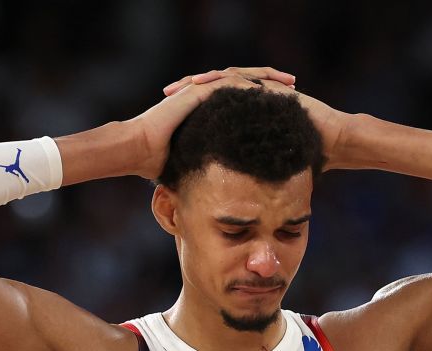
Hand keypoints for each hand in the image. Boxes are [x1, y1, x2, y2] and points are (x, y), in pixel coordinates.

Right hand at [129, 66, 295, 179]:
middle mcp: (205, 94)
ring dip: (265, 79)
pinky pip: (227, 83)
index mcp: (207, 108)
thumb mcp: (193, 163)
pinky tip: (265, 88)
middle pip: (245, 82)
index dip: (264, 99)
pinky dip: (247, 84)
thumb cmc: (158, 162)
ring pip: (240, 77)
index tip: (285, 105)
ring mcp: (200, 90)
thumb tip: (222, 193)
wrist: (137, 149)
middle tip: (294, 86)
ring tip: (288, 82)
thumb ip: (209, 168)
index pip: (241, 97)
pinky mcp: (196, 92)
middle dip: (271, 83)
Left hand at [161, 68, 350, 171]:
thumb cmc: (305, 161)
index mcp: (245, 116)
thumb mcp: (266, 170)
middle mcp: (251, 99)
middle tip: (166, 95)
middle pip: (213, 89)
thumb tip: (226, 202)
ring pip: (225, 78)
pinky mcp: (273, 87)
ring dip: (203, 81)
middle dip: (188, 92)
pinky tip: (211, 83)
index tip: (167, 120)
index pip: (211, 108)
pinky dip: (227, 80)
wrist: (334, 144)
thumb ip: (247, 177)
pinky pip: (246, 78)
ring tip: (183, 87)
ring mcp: (263, 90)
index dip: (188, 112)